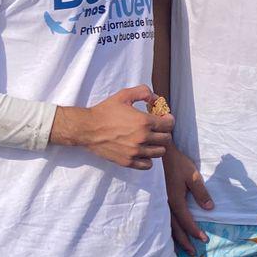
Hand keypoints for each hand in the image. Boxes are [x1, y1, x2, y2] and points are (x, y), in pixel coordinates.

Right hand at [55, 86, 170, 168]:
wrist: (86, 128)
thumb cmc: (105, 111)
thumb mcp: (124, 95)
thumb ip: (143, 92)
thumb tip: (156, 99)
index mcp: (144, 122)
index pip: (169, 125)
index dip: (168, 120)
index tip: (163, 118)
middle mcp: (142, 138)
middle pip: (167, 139)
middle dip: (164, 132)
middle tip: (156, 128)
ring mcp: (135, 151)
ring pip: (160, 152)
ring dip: (158, 145)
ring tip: (150, 139)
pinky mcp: (128, 161)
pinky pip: (148, 165)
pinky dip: (148, 158)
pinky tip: (142, 150)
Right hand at [164, 147, 213, 255]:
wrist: (159, 155)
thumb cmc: (177, 164)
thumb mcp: (193, 175)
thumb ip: (201, 192)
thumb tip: (209, 208)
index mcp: (175, 200)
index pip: (186, 221)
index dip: (195, 232)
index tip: (204, 240)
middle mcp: (165, 206)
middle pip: (175, 229)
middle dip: (184, 241)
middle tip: (193, 252)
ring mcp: (158, 204)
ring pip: (166, 226)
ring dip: (175, 238)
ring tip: (181, 248)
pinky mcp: (156, 201)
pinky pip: (161, 220)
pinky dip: (166, 230)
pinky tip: (168, 234)